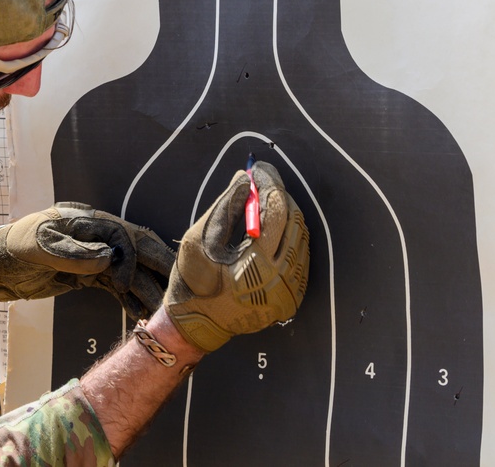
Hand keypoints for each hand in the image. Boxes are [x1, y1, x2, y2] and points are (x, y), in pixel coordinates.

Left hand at [0, 202, 174, 317]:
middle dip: (158, 267)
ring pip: (129, 270)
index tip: (124, 285)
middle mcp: (94, 235)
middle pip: (135, 248)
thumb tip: (108, 258)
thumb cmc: (11, 251)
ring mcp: (92, 255)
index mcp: (84, 221)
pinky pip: (116, 285)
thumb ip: (74, 253)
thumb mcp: (39, 249)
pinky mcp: (87, 274)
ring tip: (164, 309)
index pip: (121, 237)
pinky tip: (143, 312)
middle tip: (180, 286)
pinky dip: (130, 298)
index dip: (129, 260)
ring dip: (146, 288)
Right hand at [163, 161, 309, 351]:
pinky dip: (289, 238)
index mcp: (258, 265)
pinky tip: (271, 231)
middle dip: (279, 197)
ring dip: (285, 216)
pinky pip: (300, 258)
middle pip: (295, 222)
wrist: (198, 325)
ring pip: (301, 239)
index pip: (277, 212)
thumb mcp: (201, 240)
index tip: (258, 169)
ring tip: (263, 206)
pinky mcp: (292, 298)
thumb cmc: (193, 282)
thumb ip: (227, 207)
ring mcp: (290, 292)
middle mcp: (281, 280)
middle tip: (261, 184)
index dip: (269, 184)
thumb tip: (246, 178)